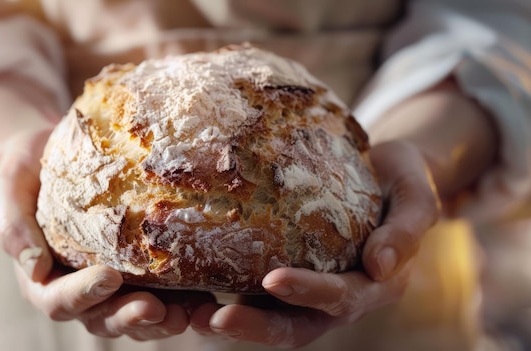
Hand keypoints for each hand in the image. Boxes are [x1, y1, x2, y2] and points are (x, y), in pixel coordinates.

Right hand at [0, 75, 211, 339]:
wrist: (53, 158)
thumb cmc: (26, 172)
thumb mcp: (9, 188)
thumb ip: (13, 224)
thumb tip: (33, 267)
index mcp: (43, 279)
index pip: (59, 300)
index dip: (83, 294)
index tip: (110, 276)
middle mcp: (79, 290)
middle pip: (103, 317)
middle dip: (130, 317)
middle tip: (157, 308)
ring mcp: (112, 285)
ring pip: (135, 315)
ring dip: (162, 319)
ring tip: (190, 311)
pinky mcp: (139, 271)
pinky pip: (162, 293)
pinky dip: (183, 299)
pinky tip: (208, 295)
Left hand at [189, 141, 439, 347]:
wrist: (386, 171)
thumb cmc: (403, 179)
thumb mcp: (417, 194)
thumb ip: (408, 228)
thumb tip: (382, 267)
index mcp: (375, 283)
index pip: (340, 297)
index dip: (308, 292)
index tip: (273, 279)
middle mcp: (340, 296)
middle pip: (297, 325)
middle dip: (257, 325)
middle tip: (215, 319)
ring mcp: (311, 288)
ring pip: (272, 317)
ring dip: (235, 321)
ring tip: (194, 315)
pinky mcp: (289, 272)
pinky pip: (257, 291)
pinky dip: (228, 296)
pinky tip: (194, 287)